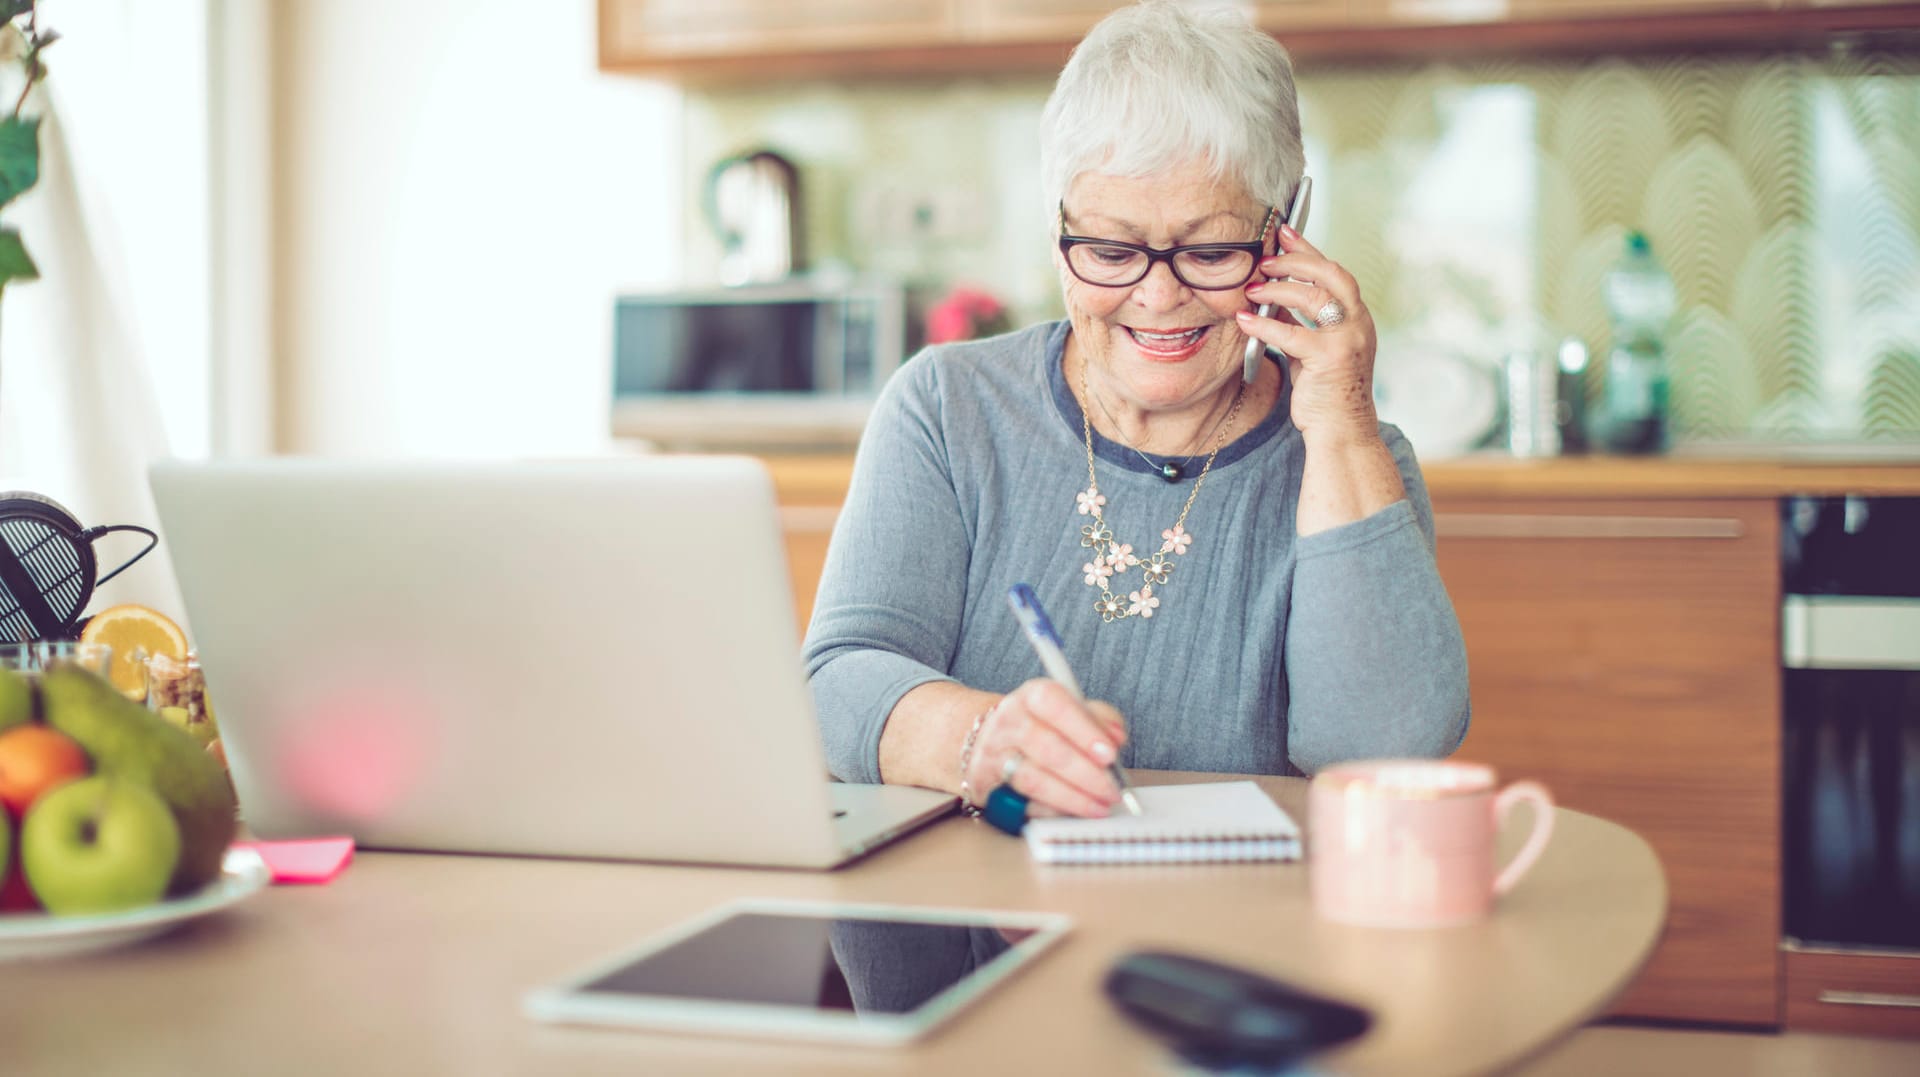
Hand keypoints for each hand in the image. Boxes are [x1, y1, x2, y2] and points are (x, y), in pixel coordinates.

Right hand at [967, 679, 1126, 818]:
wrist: (991, 739)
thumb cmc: (1041, 725)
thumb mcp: (1070, 710)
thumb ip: (1099, 719)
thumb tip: (1116, 737)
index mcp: (1032, 696)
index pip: (1055, 705)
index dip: (1084, 729)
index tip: (1110, 753)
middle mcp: (1009, 722)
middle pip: (1046, 747)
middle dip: (1085, 772)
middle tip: (1112, 788)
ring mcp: (994, 753)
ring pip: (1033, 779)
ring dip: (1072, 797)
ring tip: (1099, 806)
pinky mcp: (987, 784)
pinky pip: (1022, 802)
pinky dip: (1052, 810)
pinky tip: (1073, 811)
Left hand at [1237, 224, 1381, 445]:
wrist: (1343, 432)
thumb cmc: (1326, 393)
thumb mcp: (1312, 351)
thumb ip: (1299, 323)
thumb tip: (1272, 296)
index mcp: (1356, 318)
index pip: (1335, 273)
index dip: (1309, 250)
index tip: (1286, 232)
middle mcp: (1358, 323)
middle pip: (1330, 274)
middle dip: (1296, 261)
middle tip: (1266, 259)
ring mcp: (1348, 339)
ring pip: (1313, 296)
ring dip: (1278, 287)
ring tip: (1252, 287)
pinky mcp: (1331, 358)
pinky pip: (1292, 332)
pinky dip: (1264, 323)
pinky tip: (1244, 319)